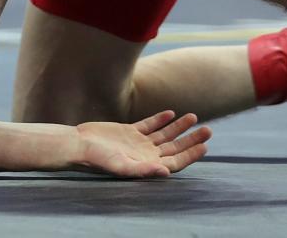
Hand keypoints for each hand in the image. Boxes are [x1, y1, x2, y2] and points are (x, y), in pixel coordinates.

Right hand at [76, 111, 211, 177]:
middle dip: (191, 139)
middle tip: (208, 129)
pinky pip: (149, 125)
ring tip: (193, 117)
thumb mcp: (121, 167)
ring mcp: (138, 142)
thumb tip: (166, 173)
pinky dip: (160, 119)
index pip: (176, 161)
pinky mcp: (128, 131)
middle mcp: (145, 154)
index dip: (191, 154)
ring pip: (165, 134)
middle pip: (174, 147)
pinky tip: (170, 113)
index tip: (205, 145)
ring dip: (179, 127)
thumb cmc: (97, 159)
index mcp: (147, 165)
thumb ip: (144, 170)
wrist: (78, 144)